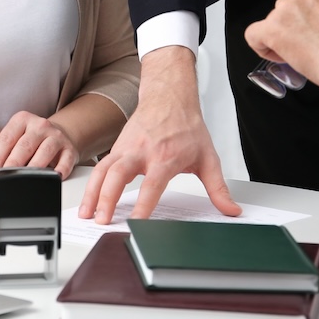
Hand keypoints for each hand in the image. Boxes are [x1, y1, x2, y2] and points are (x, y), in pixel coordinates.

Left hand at [0, 111, 79, 177]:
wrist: (59, 134)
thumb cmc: (32, 140)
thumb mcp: (15, 138)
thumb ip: (0, 149)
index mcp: (22, 120)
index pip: (7, 137)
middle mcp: (40, 125)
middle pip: (24, 145)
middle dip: (13, 163)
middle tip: (5, 176)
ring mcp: (56, 136)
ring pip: (45, 151)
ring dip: (34, 166)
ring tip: (26, 179)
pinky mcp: (69, 149)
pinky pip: (66, 161)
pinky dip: (61, 170)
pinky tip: (55, 177)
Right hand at [78, 47, 238, 223]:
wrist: (170, 96)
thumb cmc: (187, 126)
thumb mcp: (208, 157)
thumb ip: (218, 188)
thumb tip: (231, 210)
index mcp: (165, 156)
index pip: (152, 184)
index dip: (143, 204)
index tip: (136, 222)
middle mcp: (142, 151)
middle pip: (118, 175)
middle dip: (107, 198)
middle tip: (102, 220)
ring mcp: (126, 148)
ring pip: (102, 170)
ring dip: (93, 193)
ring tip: (87, 214)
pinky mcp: (117, 147)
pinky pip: (100, 166)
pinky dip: (91, 184)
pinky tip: (88, 201)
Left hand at [243, 0, 318, 93]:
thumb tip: (316, 29)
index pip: (306, 1)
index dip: (308, 22)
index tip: (317, 35)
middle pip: (286, 9)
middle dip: (293, 29)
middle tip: (310, 48)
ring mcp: (287, 8)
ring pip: (271, 22)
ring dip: (281, 39)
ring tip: (303, 55)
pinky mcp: (273, 28)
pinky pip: (253, 34)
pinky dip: (262, 47)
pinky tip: (279, 56)